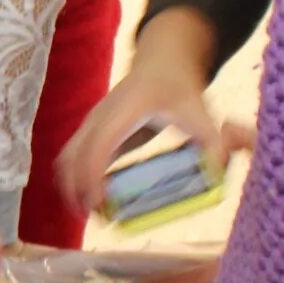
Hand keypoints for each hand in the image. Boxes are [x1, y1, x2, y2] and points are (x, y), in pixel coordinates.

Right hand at [56, 8, 251, 213]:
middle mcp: (100, 116)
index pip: (98, 145)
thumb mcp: (201, 113)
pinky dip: (74, 180)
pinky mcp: (90, 132)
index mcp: (125, 110)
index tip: (98, 204)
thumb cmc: (179, 91)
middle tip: (95, 217)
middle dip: (76, 189)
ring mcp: (91, 123)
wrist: (162, 66)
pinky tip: (92, 199)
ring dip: (71, 187)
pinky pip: (72, 158)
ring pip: (66, 159)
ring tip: (91, 212)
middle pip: (72, 156)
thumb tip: (217, 171)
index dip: (92, 176)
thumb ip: (212, 142)